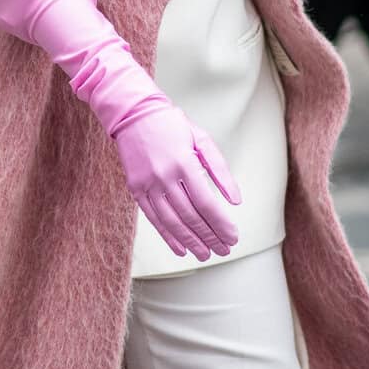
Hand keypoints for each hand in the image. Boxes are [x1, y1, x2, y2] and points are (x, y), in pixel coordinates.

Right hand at [107, 97, 243, 259]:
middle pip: (191, 216)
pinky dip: (168, 236)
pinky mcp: (136, 188)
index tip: (233, 237)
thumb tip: (235, 200)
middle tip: (224, 250)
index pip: (207, 204)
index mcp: (184, 163)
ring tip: (205, 255)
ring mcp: (148, 184)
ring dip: (191, 241)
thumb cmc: (172, 125)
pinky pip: (153, 218)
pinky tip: (181, 248)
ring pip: (172, 221)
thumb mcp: (202, 139)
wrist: (133, 114)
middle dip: (210, 237)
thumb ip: (220, 170)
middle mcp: (165, 176)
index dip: (221, 224)